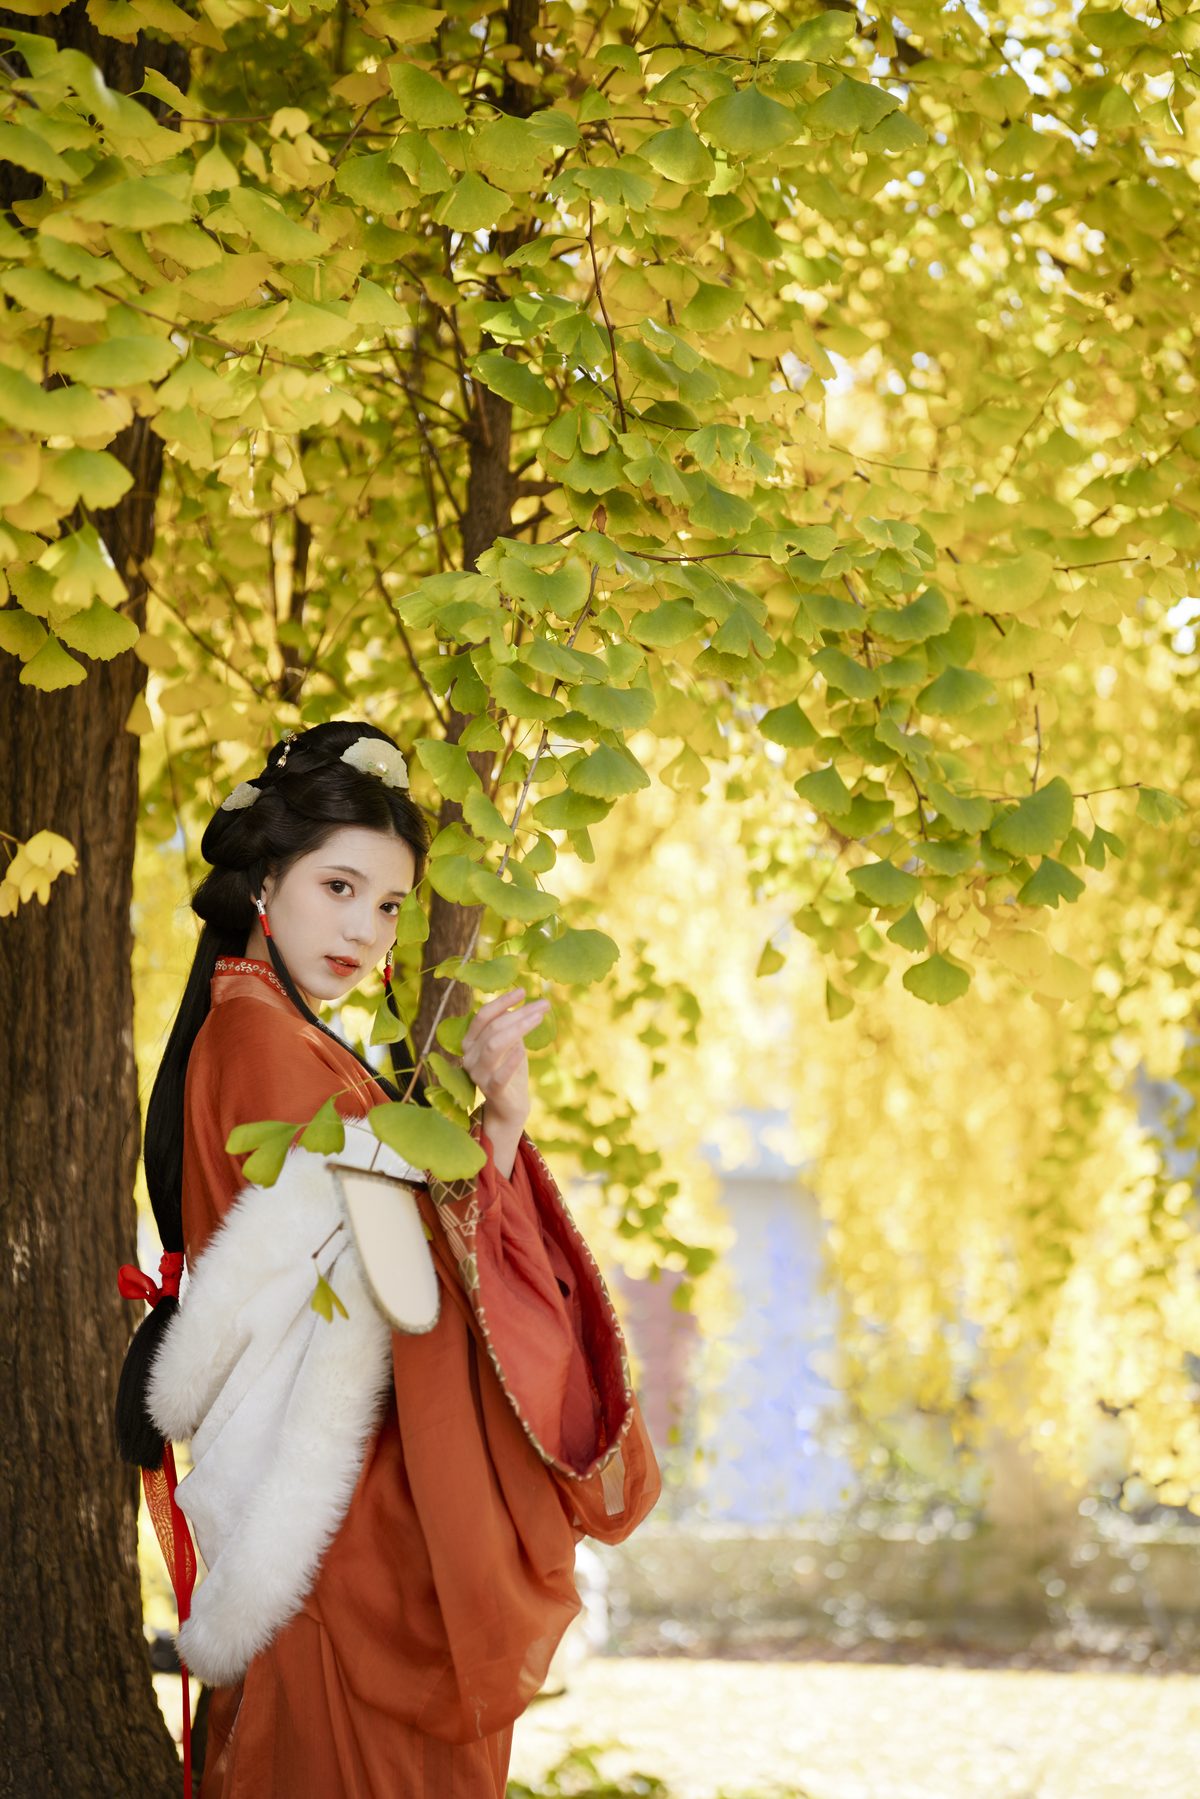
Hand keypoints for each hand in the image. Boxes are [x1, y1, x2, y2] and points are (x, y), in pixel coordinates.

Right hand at [460, 987, 549, 1135]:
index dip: (502, 1002)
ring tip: (538, 1018)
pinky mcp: (491, 1091)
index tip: (523, 990)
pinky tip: (523, 1050)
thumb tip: (521, 1003)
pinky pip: (499, 1074)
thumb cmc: (510, 1071)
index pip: (482, 1016)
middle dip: (519, 1013)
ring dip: (518, 1028)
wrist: (510, 1107)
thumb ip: (510, 1026)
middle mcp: (469, 1057)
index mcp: (469, 1043)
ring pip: (494, 1045)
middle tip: (543, 1004)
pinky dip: (512, 1061)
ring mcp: (478, 1075)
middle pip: (493, 1028)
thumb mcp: (509, 1045)